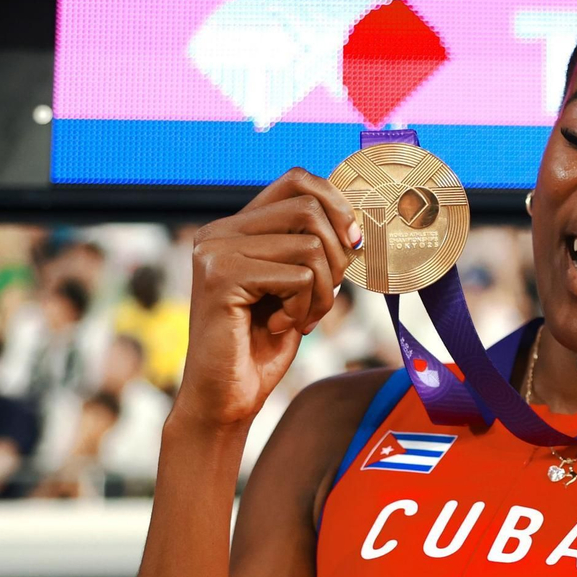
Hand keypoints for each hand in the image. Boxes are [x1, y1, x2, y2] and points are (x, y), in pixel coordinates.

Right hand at [174, 168, 360, 429]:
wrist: (226, 397)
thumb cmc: (263, 344)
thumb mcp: (296, 286)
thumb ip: (313, 249)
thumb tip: (360, 222)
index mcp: (236, 227)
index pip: (297, 179)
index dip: (337, 202)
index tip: (355, 241)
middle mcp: (220, 231)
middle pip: (310, 208)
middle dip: (337, 256)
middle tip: (327, 293)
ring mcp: (216, 251)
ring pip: (311, 246)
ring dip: (322, 291)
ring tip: (300, 317)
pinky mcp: (221, 277)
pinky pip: (298, 276)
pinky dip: (304, 308)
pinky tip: (279, 327)